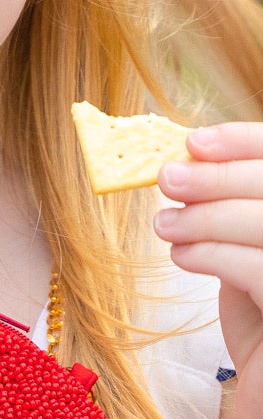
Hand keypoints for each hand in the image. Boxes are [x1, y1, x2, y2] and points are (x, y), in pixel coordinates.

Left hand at [155, 124, 262, 418]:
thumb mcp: (252, 277)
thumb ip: (240, 226)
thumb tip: (194, 169)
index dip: (248, 144)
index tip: (196, 141)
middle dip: (222, 175)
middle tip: (167, 179)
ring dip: (210, 214)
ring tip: (166, 225)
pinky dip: (215, 252)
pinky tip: (184, 255)